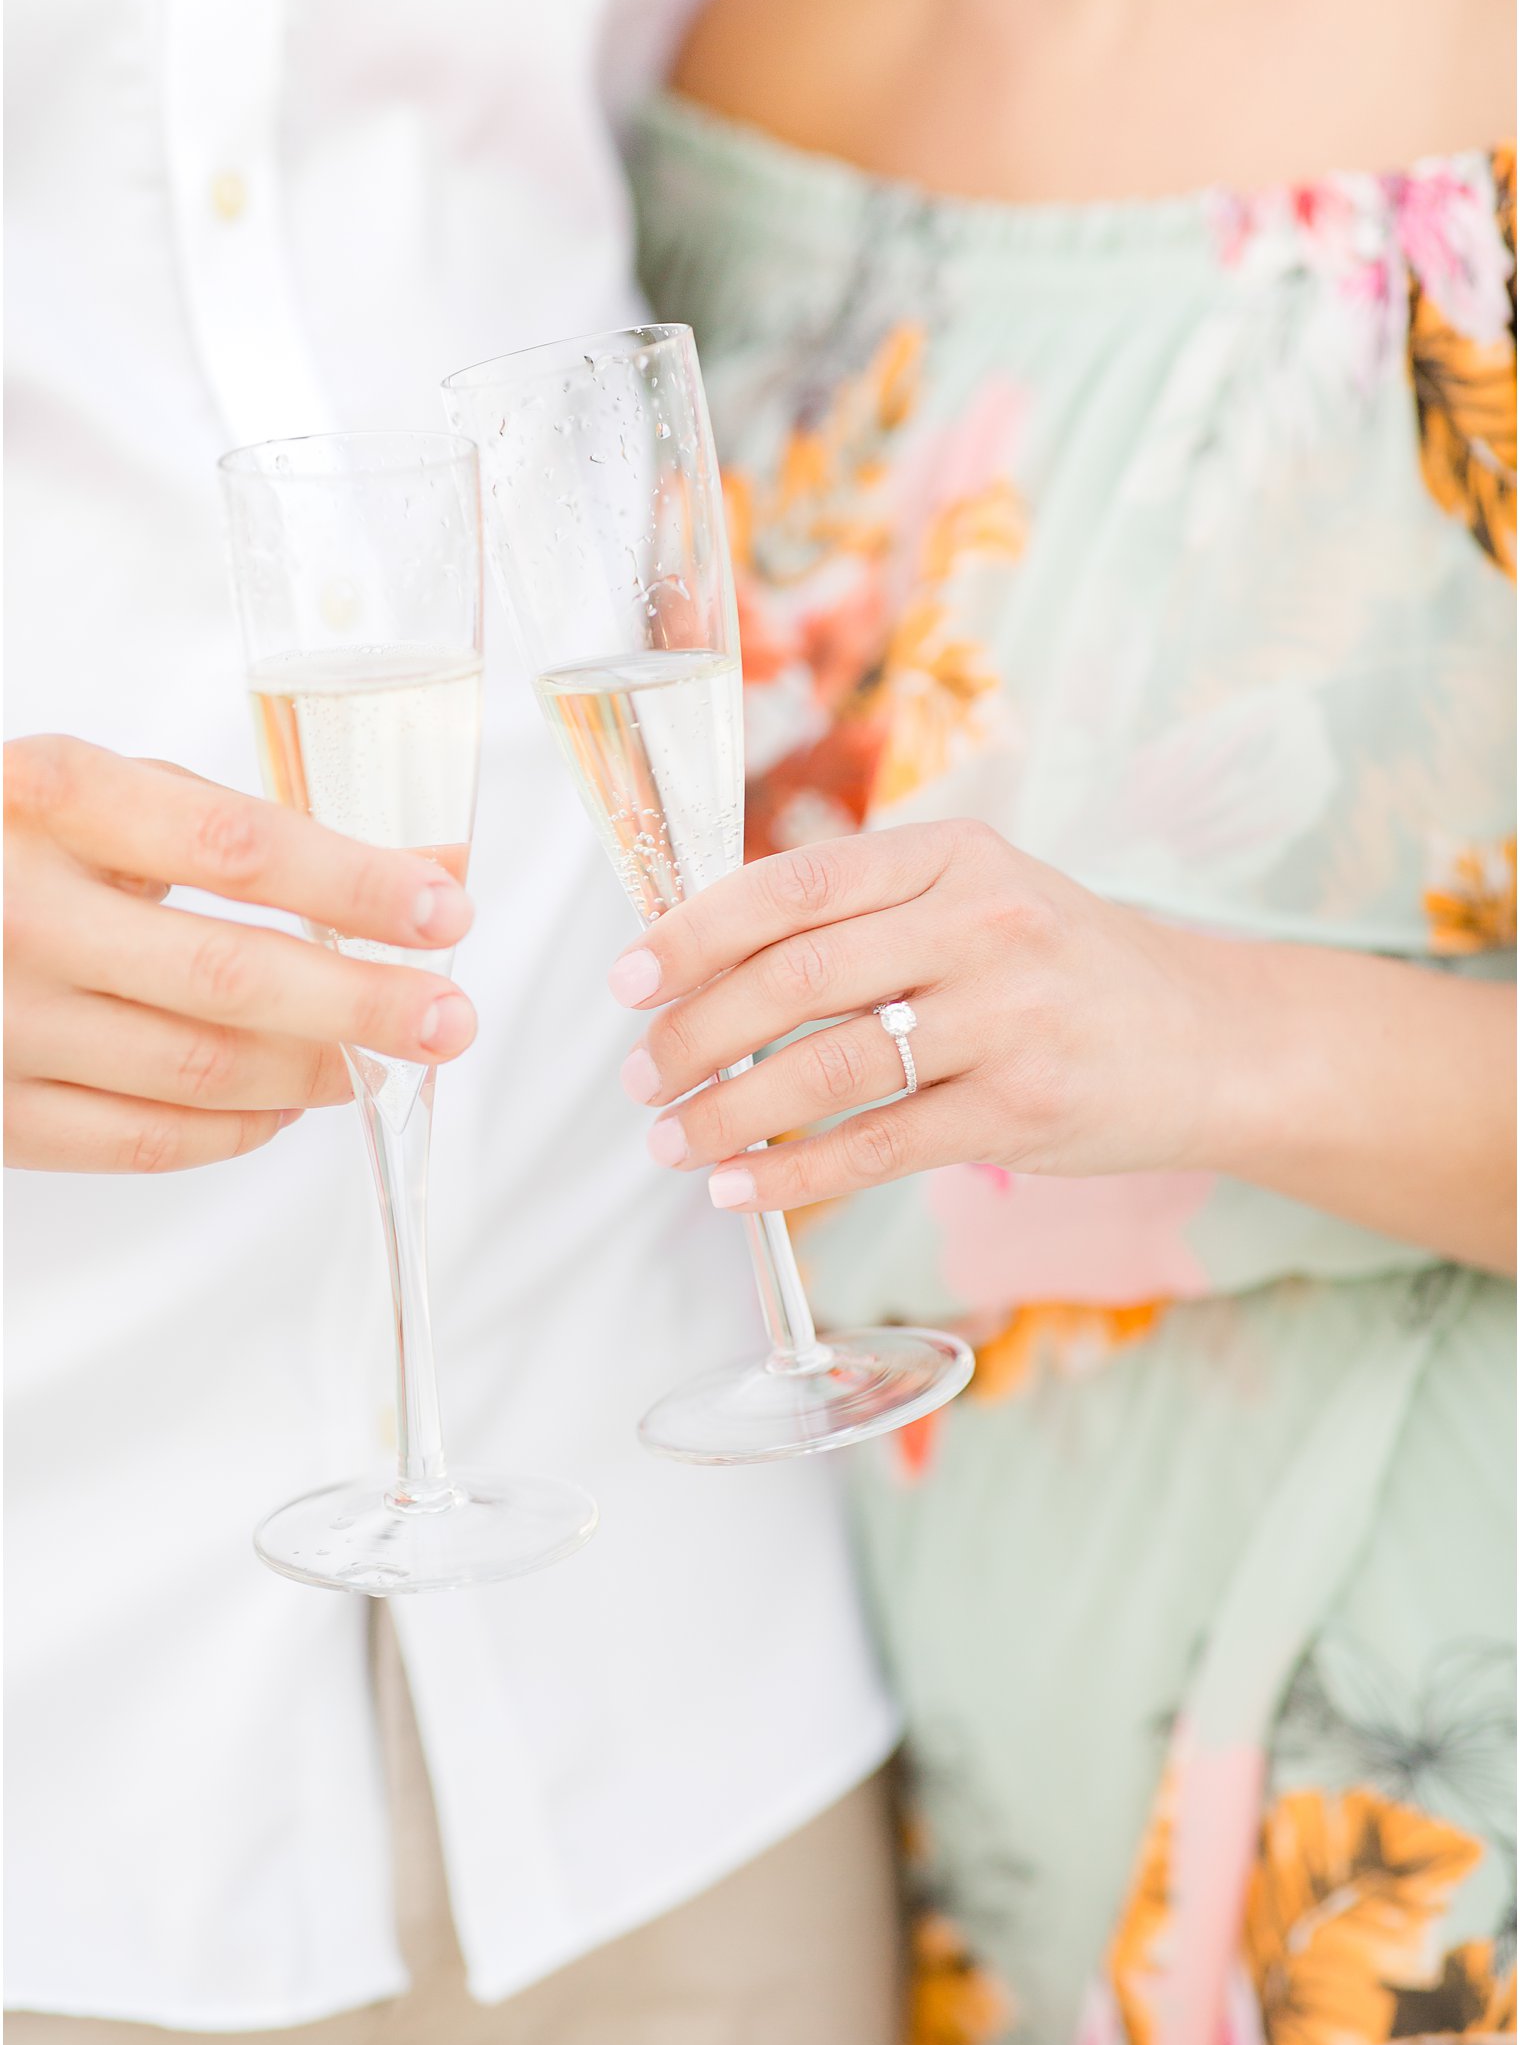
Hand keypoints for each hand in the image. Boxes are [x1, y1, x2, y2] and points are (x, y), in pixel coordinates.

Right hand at [5, 735, 477, 1172]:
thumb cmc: (13, 845)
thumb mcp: (115, 799)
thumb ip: (263, 832)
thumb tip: (435, 871)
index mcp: (53, 798)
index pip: (236, 848)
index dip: (354, 887)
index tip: (447, 909)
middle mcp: (17, 911)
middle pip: (229, 977)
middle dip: (363, 1004)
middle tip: (451, 1018)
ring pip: (198, 1071)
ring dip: (315, 1072)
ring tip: (384, 1058)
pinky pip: (142, 1140)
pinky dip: (238, 1128)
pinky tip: (289, 1104)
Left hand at [607, 820, 1215, 1211]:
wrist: (1213, 1039)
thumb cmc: (1067, 968)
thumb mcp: (982, 898)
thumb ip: (868, 914)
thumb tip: (708, 959)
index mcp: (954, 855)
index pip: (796, 883)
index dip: (696, 930)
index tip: (629, 977)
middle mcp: (982, 923)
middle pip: (797, 974)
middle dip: (694, 1031)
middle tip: (640, 1076)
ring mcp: (1008, 1018)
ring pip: (827, 1065)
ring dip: (728, 1110)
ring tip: (670, 1140)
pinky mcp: (1023, 1109)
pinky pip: (879, 1145)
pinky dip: (793, 1174)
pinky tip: (737, 1189)